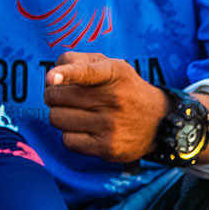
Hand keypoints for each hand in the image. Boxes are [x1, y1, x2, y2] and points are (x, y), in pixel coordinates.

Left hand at [42, 52, 168, 162]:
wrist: (157, 121)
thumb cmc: (122, 88)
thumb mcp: (109, 65)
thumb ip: (77, 61)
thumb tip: (51, 79)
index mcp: (114, 72)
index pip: (86, 72)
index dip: (66, 74)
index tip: (51, 78)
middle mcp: (114, 99)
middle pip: (55, 96)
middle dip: (54, 95)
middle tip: (68, 97)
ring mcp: (111, 125)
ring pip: (56, 118)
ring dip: (60, 115)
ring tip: (79, 112)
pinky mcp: (107, 148)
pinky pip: (66, 141)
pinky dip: (70, 135)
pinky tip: (85, 129)